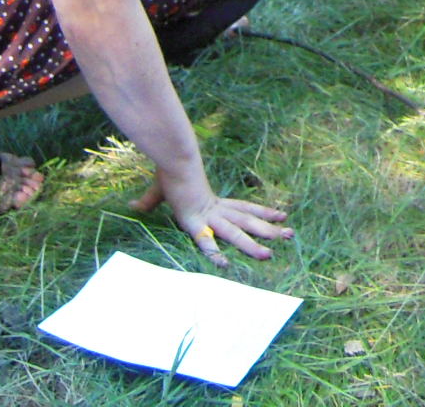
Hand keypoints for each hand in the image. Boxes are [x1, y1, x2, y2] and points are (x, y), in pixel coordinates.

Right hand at [133, 176, 293, 263]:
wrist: (172, 159)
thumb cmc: (169, 173)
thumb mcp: (161, 193)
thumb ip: (151, 203)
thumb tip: (133, 206)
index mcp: (215, 201)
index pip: (245, 208)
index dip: (263, 212)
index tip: (282, 215)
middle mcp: (217, 209)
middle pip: (248, 221)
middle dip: (269, 229)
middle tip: (291, 234)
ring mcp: (208, 216)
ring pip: (235, 233)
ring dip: (253, 244)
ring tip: (271, 253)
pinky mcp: (194, 222)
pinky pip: (206, 241)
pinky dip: (214, 253)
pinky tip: (225, 266)